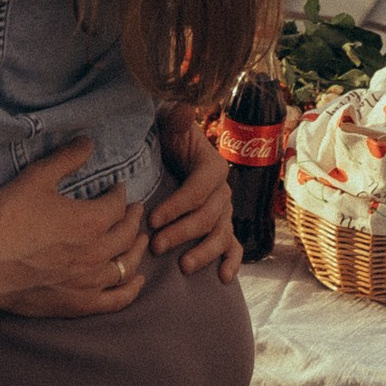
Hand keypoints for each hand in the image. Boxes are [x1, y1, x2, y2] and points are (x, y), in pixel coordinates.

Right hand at [0, 139, 149, 318]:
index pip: (118, 204)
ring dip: (137, 250)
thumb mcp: (36, 179)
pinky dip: (131, 289)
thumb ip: (66, 158)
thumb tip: (88, 141)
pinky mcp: (80, 304)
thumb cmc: (9, 221)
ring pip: (127, 265)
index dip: (120, 193)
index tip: (118, 188)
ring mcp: (91, 282)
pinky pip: (117, 299)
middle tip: (136, 210)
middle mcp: (99, 252)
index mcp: (92, 221)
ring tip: (140, 240)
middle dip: (134, 219)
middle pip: (127, 234)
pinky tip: (136, 281)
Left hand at [150, 104, 242, 282]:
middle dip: (182, 233)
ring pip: (221, 235)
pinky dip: (232, 262)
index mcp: (212, 167)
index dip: (176, 206)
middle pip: (207, 217)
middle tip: (156, 246)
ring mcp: (225, 211)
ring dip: (204, 252)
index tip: (152, 219)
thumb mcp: (170, 126)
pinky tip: (224, 278)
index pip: (197, 191)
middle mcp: (223, 191)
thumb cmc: (168, 141)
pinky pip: (234, 246)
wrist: (173, 153)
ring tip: (183, 266)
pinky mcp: (223, 226)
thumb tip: (181, 107)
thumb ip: (176, 119)